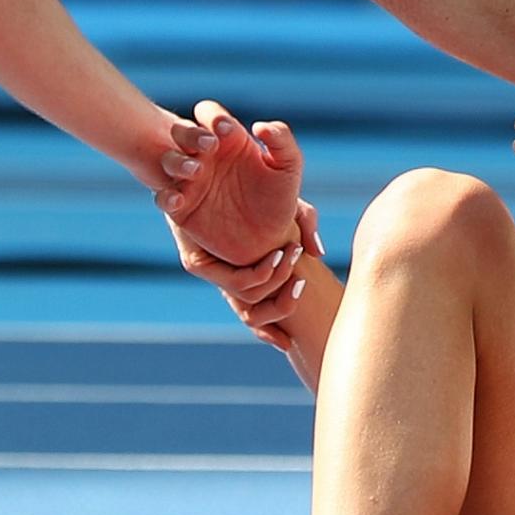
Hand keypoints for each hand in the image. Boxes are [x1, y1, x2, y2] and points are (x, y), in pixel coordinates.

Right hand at [156, 101, 305, 267]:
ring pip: (170, 161)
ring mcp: (190, 181)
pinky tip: (178, 201)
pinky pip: (164, 198)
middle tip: (208, 145)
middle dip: (190, 134)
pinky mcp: (181, 208)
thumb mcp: (288, 167)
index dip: (213, 116)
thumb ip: (281, 140)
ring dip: (177, 162)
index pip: (211, 116)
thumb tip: (260, 126)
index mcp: (228, 140)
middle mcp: (204, 156)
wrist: (269, 239)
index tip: (225, 128)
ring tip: (196, 171)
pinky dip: (166, 196)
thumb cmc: (279, 198)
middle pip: (183, 133)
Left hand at [163, 201, 319, 348]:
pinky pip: (233, 282)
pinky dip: (258, 275)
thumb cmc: (254, 186)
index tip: (290, 343)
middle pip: (255, 317)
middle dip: (284, 306)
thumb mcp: (288, 204)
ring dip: (275, 284)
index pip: (259, 316)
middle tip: (304, 282)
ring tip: (292, 260)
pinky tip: (275, 259)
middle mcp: (229, 281)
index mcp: (249, 276)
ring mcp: (213, 274)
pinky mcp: (196, 262)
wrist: (208, 171)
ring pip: (246, 303)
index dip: (273, 333)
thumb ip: (307, 224)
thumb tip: (318, 253)